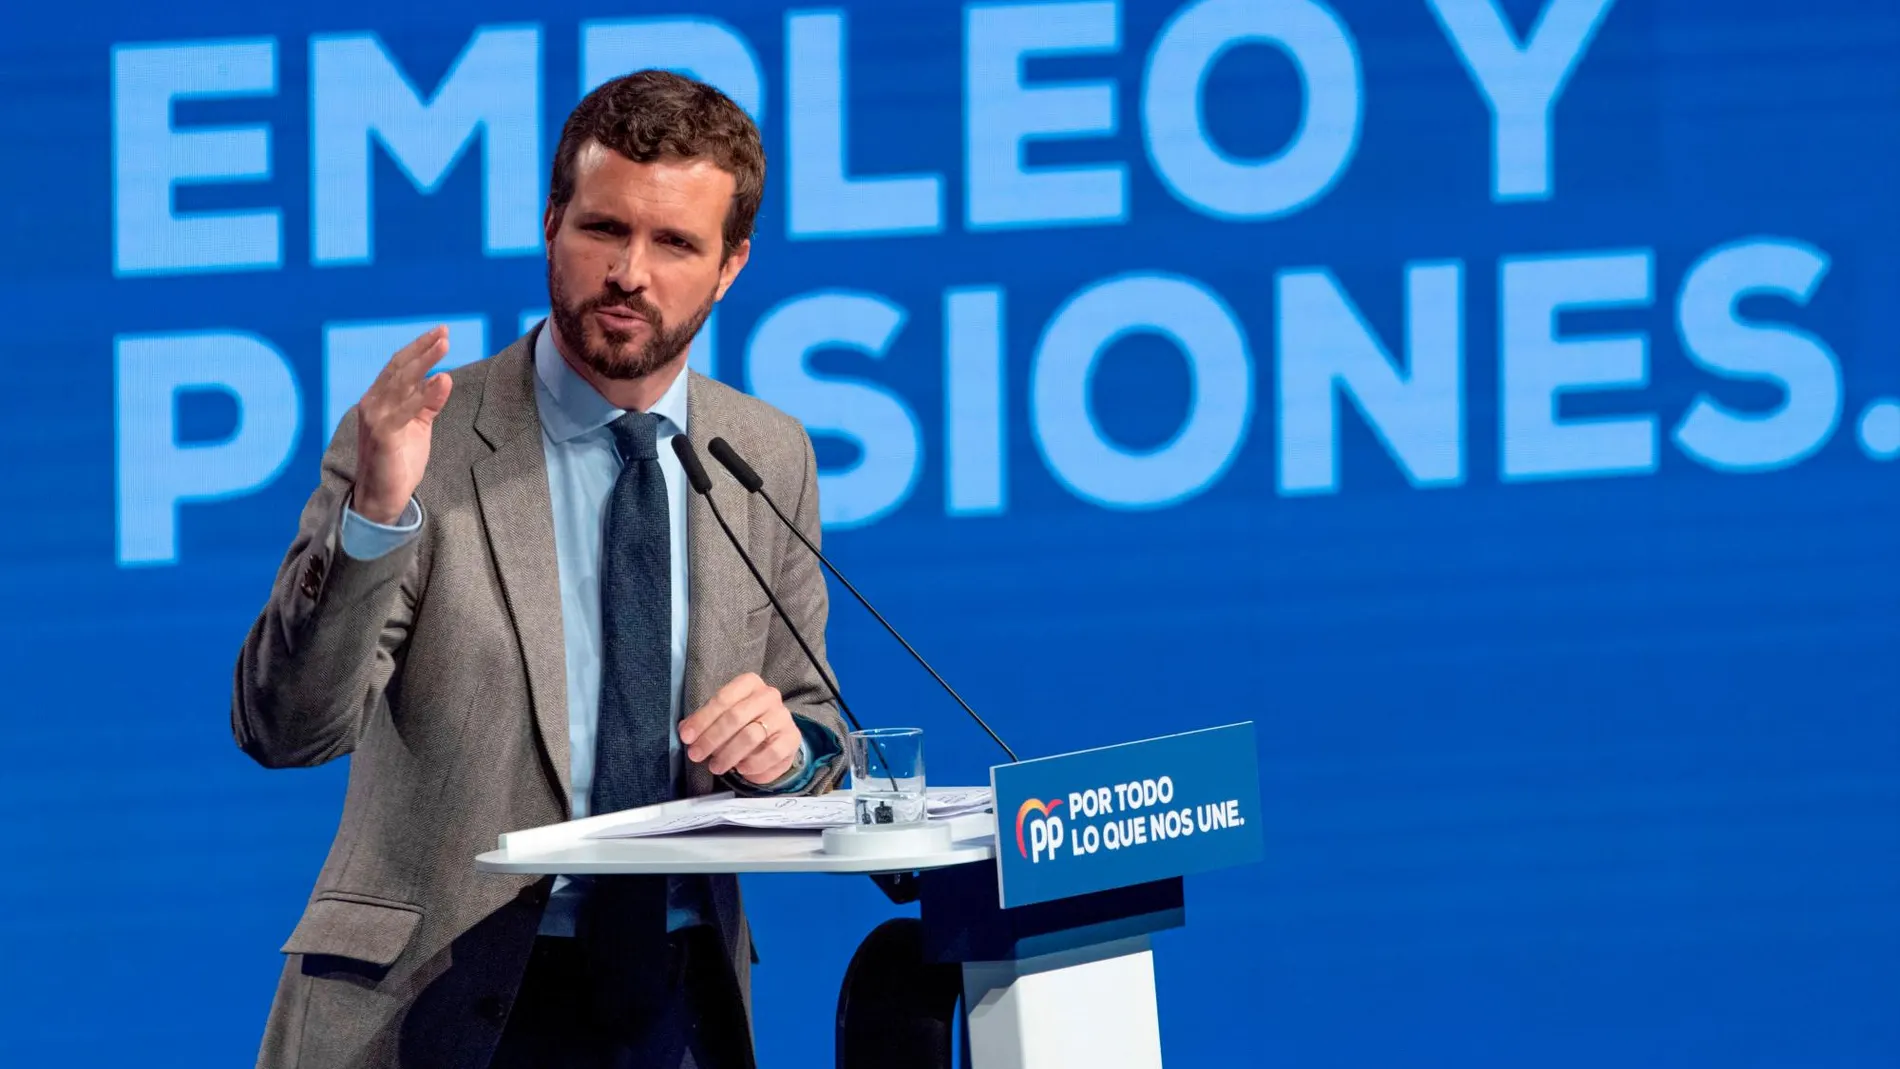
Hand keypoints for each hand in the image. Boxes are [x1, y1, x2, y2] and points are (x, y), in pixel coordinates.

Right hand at [353, 326, 453, 524]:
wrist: (381, 497)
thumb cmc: (398, 461)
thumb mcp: (419, 427)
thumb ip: (429, 403)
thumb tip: (444, 377)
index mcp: (379, 399)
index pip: (399, 367)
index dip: (419, 349)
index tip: (441, 334)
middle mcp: (373, 403)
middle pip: (399, 368)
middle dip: (423, 348)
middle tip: (445, 332)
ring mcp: (375, 418)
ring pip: (401, 383)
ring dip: (424, 362)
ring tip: (444, 345)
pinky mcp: (382, 435)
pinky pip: (405, 410)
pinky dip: (423, 394)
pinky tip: (441, 381)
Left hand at [679, 673, 801, 783]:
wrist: (776, 734)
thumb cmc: (744, 722)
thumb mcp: (722, 715)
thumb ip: (704, 721)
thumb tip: (686, 730)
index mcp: (750, 683)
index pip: (723, 699)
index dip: (702, 719)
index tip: (687, 738)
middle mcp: (769, 695)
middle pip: (735, 717)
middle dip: (711, 739)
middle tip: (696, 755)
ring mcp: (783, 717)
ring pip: (751, 736)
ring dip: (728, 755)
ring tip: (716, 766)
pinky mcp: (792, 738)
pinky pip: (771, 754)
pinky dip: (752, 765)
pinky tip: (740, 769)